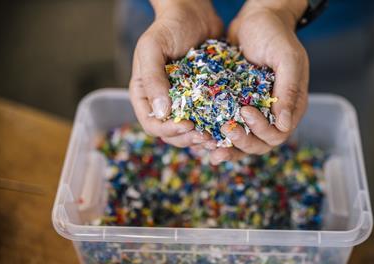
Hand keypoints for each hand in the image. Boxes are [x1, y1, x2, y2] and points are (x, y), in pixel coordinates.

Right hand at [130, 0, 221, 148]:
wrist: (195, 13)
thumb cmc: (169, 27)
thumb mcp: (153, 47)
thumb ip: (152, 78)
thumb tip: (161, 112)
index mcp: (145, 94)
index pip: (152, 124)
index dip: (168, 131)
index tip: (188, 127)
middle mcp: (163, 103)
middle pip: (172, 134)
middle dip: (188, 139)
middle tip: (207, 138)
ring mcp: (184, 103)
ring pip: (190, 132)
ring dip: (203, 139)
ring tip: (218, 138)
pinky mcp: (202, 100)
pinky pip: (207, 120)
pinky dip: (215, 128)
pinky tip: (227, 128)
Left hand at [209, 0, 308, 164]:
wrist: (256, 19)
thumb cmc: (276, 35)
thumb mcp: (287, 58)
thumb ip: (289, 90)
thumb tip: (284, 125)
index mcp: (291, 107)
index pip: (279, 133)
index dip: (262, 130)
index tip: (245, 112)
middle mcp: (273, 115)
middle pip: (260, 144)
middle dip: (243, 141)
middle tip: (226, 130)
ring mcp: (254, 113)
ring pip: (243, 142)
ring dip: (228, 147)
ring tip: (209, 146)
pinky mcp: (235, 107)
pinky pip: (227, 129)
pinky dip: (216, 137)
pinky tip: (202, 138)